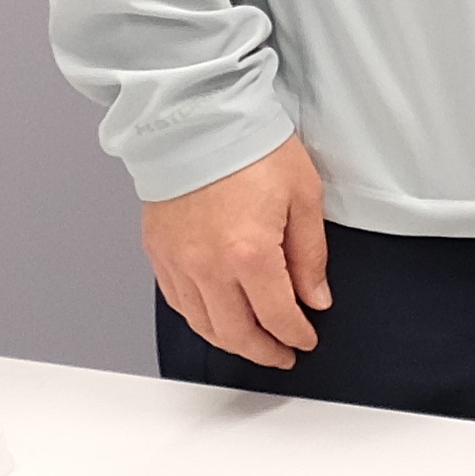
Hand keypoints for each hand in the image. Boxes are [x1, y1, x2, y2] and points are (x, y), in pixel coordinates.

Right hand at [144, 133, 329, 368]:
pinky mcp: (158, 254)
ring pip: (203, 325)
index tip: (306, 340)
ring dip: (230, 341)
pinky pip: (178, 302)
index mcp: (249, 255)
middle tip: (282, 355)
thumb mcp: (304, 194)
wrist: (200, 120)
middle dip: (263, 350)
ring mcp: (178, 264)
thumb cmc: (254, 147)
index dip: (295, 334)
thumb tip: (316, 297)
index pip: (277, 315)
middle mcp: (208, 268)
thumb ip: (310, 254)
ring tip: (253, 343)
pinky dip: (200, 318)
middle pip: (236, 332)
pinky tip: (216, 317)